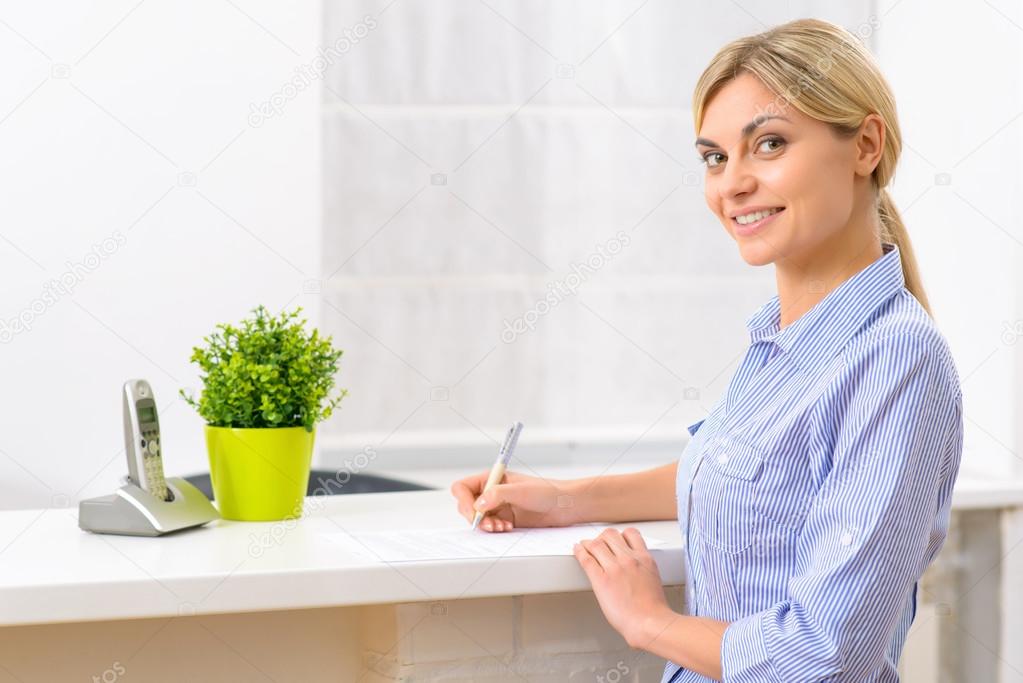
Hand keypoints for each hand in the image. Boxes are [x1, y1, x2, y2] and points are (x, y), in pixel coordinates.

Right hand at [450, 469, 577, 531]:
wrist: (564, 506)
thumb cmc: (547, 491)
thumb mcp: (522, 491)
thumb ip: (498, 494)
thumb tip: (480, 502)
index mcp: (492, 478)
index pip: (463, 488)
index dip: (465, 500)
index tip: (474, 512)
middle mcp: (492, 492)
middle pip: (467, 505)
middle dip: (475, 517)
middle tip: (489, 524)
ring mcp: (497, 506)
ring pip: (478, 518)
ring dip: (486, 525)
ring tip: (501, 527)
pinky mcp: (504, 519)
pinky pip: (490, 526)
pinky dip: (494, 530)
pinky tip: (507, 528)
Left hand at [573, 527, 674, 648]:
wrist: (649, 622)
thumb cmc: (653, 608)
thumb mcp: (653, 578)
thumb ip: (642, 567)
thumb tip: (633, 567)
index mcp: (644, 558)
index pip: (630, 533)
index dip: (620, 535)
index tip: (614, 539)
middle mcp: (629, 559)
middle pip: (610, 534)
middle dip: (603, 538)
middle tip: (599, 544)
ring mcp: (614, 568)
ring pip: (596, 543)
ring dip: (589, 543)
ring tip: (585, 546)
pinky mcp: (601, 580)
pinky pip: (586, 559)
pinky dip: (579, 551)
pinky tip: (577, 550)